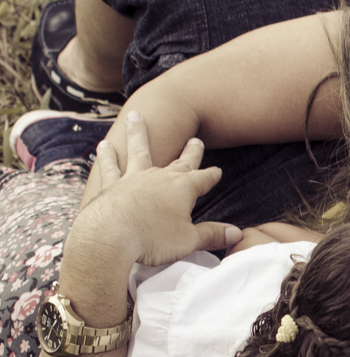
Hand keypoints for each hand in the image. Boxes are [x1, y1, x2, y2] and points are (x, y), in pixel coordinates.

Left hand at [75, 110, 240, 265]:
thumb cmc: (153, 239)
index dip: (212, 175)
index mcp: (183, 188)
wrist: (112, 236)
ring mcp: (134, 178)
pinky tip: (104, 146)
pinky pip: (110, 166)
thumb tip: (237, 234)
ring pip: (139, 150)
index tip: (217, 171)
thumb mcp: (189, 240)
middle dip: (190, 151)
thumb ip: (212, 235)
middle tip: (196, 139)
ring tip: (136, 116)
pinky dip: (107, 156)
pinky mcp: (111, 185)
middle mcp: (160, 177)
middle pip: (180, 161)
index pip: (204, 178)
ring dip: (138, 132)